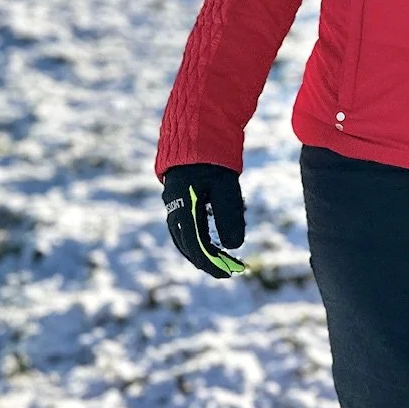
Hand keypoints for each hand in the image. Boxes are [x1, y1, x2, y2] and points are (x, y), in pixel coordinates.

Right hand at [161, 163, 247, 277]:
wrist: (196, 133)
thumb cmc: (212, 160)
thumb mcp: (226, 187)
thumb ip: (229, 217)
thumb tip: (234, 247)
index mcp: (183, 208)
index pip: (195, 246)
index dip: (211, 263)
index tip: (228, 274)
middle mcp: (174, 209)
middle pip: (188, 245)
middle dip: (208, 260)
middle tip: (230, 271)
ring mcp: (175, 204)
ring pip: (185, 237)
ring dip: (204, 251)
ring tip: (224, 260)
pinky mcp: (180, 200)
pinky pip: (188, 227)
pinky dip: (200, 239)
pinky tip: (216, 242)